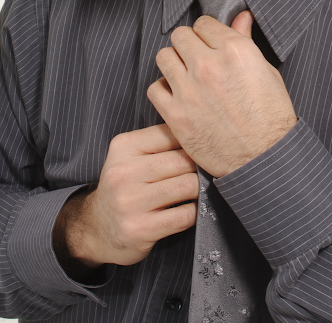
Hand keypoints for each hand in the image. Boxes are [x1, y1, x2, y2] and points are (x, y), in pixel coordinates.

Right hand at [53, 124, 197, 268]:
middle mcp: (124, 173)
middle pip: (183, 160)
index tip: (201, 149)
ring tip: (199, 189)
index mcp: (124, 147)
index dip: (192, 142)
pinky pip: (185, 215)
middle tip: (206, 171)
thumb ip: (159, 141)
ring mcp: (131, 202)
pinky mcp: (141, 228)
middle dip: (200, 166)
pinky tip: (190, 209)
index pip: (171, 133)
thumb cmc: (122, 186)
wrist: (95, 229)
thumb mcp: (130, 155)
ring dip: (199, 188)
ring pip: (187, 186)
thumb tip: (201, 133)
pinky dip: (195, 211)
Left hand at [147, 11, 297, 177]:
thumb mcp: (266, 71)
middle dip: (188, 44)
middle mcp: (208, 66)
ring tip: (185, 75)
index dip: (207, 33)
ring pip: (163, 57)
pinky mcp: (176, 115)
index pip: (204, 24)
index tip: (209, 44)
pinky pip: (154, 88)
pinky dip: (163, 90)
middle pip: (180, 36)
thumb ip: (245, 41)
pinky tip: (177, 96)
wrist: (265, 159)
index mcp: (234, 51)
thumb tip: (241, 16)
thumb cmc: (271, 116)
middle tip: (196, 58)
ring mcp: (189, 90)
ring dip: (173, 63)